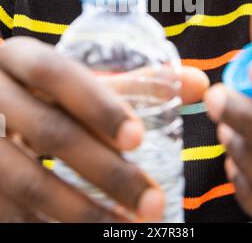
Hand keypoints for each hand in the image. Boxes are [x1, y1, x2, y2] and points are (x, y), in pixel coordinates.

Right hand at [0, 37, 207, 221]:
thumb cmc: (45, 93)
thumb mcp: (78, 79)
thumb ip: (136, 81)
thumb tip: (200, 83)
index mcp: (20, 59)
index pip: (55, 74)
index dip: (96, 104)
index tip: (138, 138)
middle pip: (49, 131)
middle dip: (105, 170)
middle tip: (153, 202)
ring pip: (28, 180)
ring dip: (81, 212)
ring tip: (129, 230)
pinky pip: (11, 212)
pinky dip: (50, 228)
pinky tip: (89, 235)